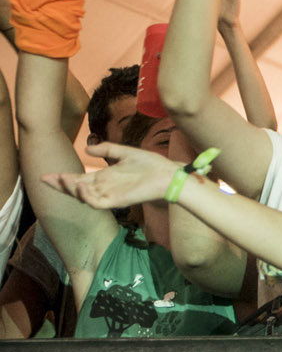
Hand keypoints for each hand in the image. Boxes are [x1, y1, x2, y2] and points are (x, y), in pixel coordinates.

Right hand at [42, 142, 178, 208]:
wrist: (167, 174)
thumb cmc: (150, 165)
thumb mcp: (124, 152)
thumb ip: (106, 149)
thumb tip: (86, 148)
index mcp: (104, 178)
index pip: (78, 180)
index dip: (63, 178)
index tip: (47, 174)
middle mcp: (104, 188)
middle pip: (76, 189)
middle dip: (60, 185)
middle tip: (45, 178)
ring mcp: (110, 195)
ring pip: (83, 197)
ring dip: (70, 190)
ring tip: (62, 179)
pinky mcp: (117, 201)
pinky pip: (96, 203)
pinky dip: (86, 197)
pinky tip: (79, 187)